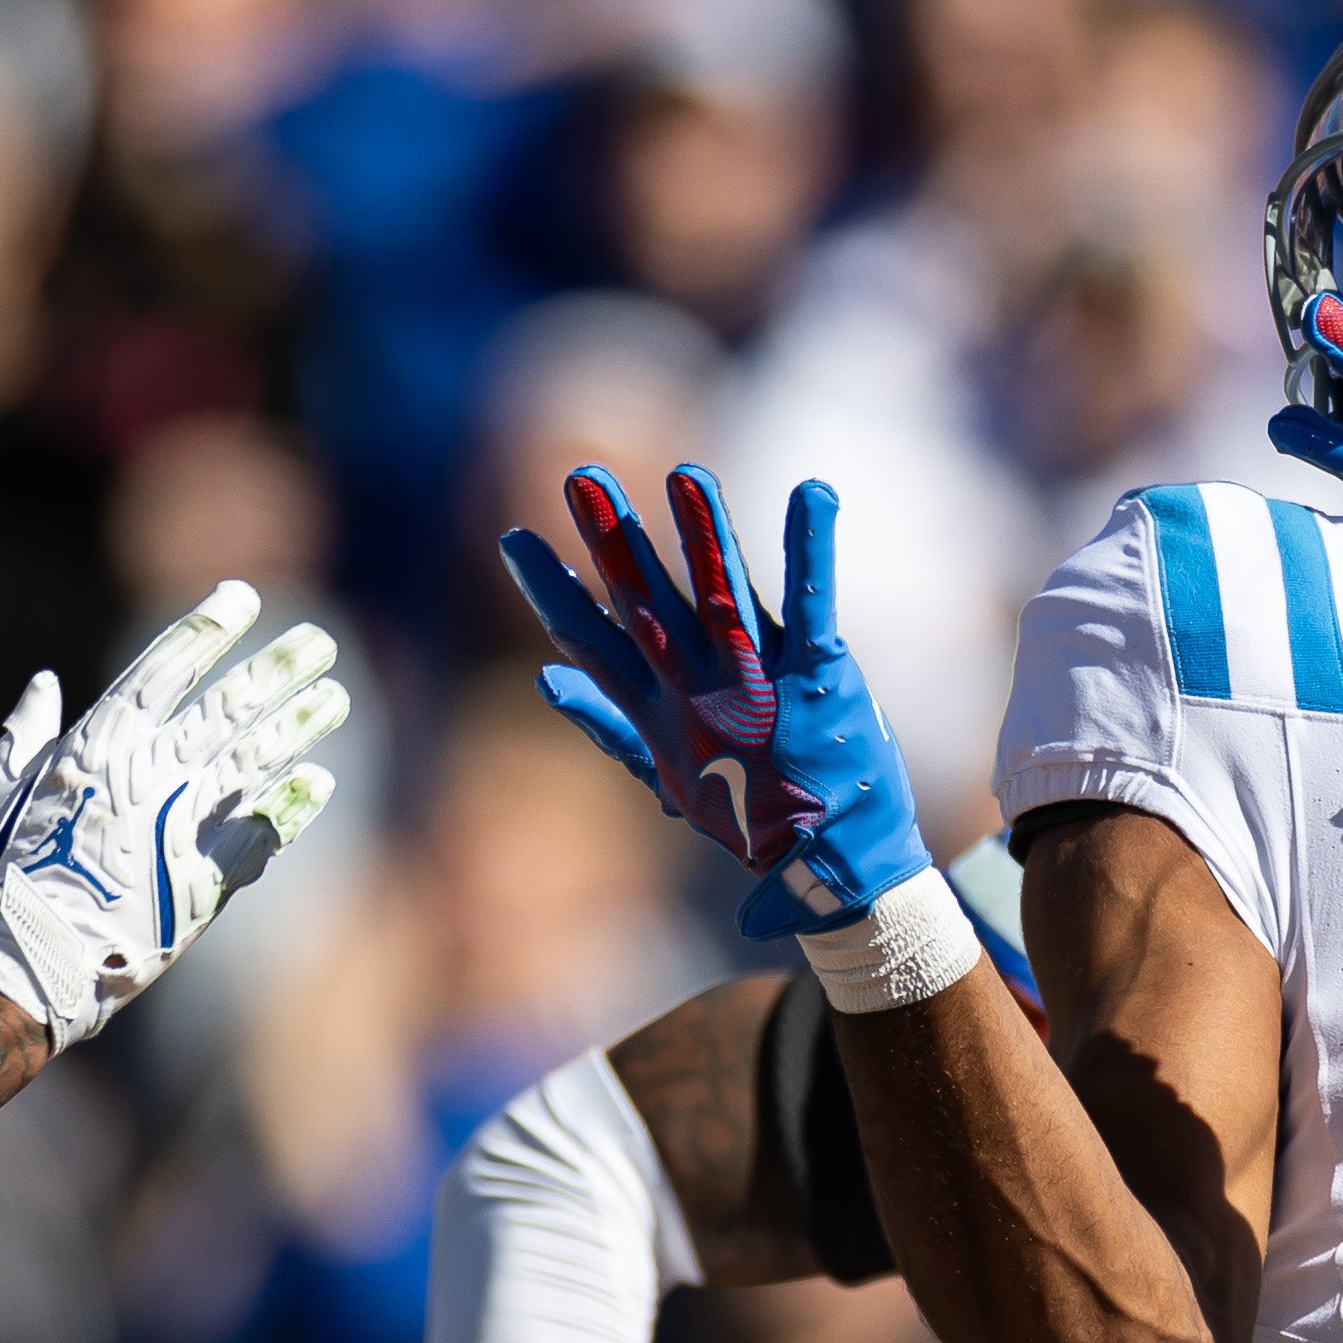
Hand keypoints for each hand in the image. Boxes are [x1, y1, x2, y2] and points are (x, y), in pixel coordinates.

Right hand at [0, 582, 349, 1051]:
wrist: (32, 962)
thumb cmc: (0, 880)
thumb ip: (22, 736)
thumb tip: (42, 684)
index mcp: (100, 743)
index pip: (166, 665)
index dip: (208, 627)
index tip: (244, 597)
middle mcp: (154, 771)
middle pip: (232, 704)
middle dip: (279, 667)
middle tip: (318, 641)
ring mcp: (188, 822)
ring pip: (259, 757)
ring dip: (301, 724)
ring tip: (337, 697)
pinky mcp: (210, 876)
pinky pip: (263, 829)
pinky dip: (293, 803)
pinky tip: (319, 781)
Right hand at [501, 465, 933, 935]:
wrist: (830, 868)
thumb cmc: (747, 816)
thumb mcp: (663, 772)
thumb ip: (605, 721)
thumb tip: (543, 680)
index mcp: (658, 714)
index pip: (592, 644)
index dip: (552, 592)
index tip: (512, 540)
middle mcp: (698, 693)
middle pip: (646, 605)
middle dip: (615, 540)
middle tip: (583, 477)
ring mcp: (757, 682)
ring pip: (722, 592)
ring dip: (703, 531)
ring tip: (686, 474)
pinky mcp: (817, 675)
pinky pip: (813, 601)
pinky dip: (812, 545)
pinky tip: (814, 490)